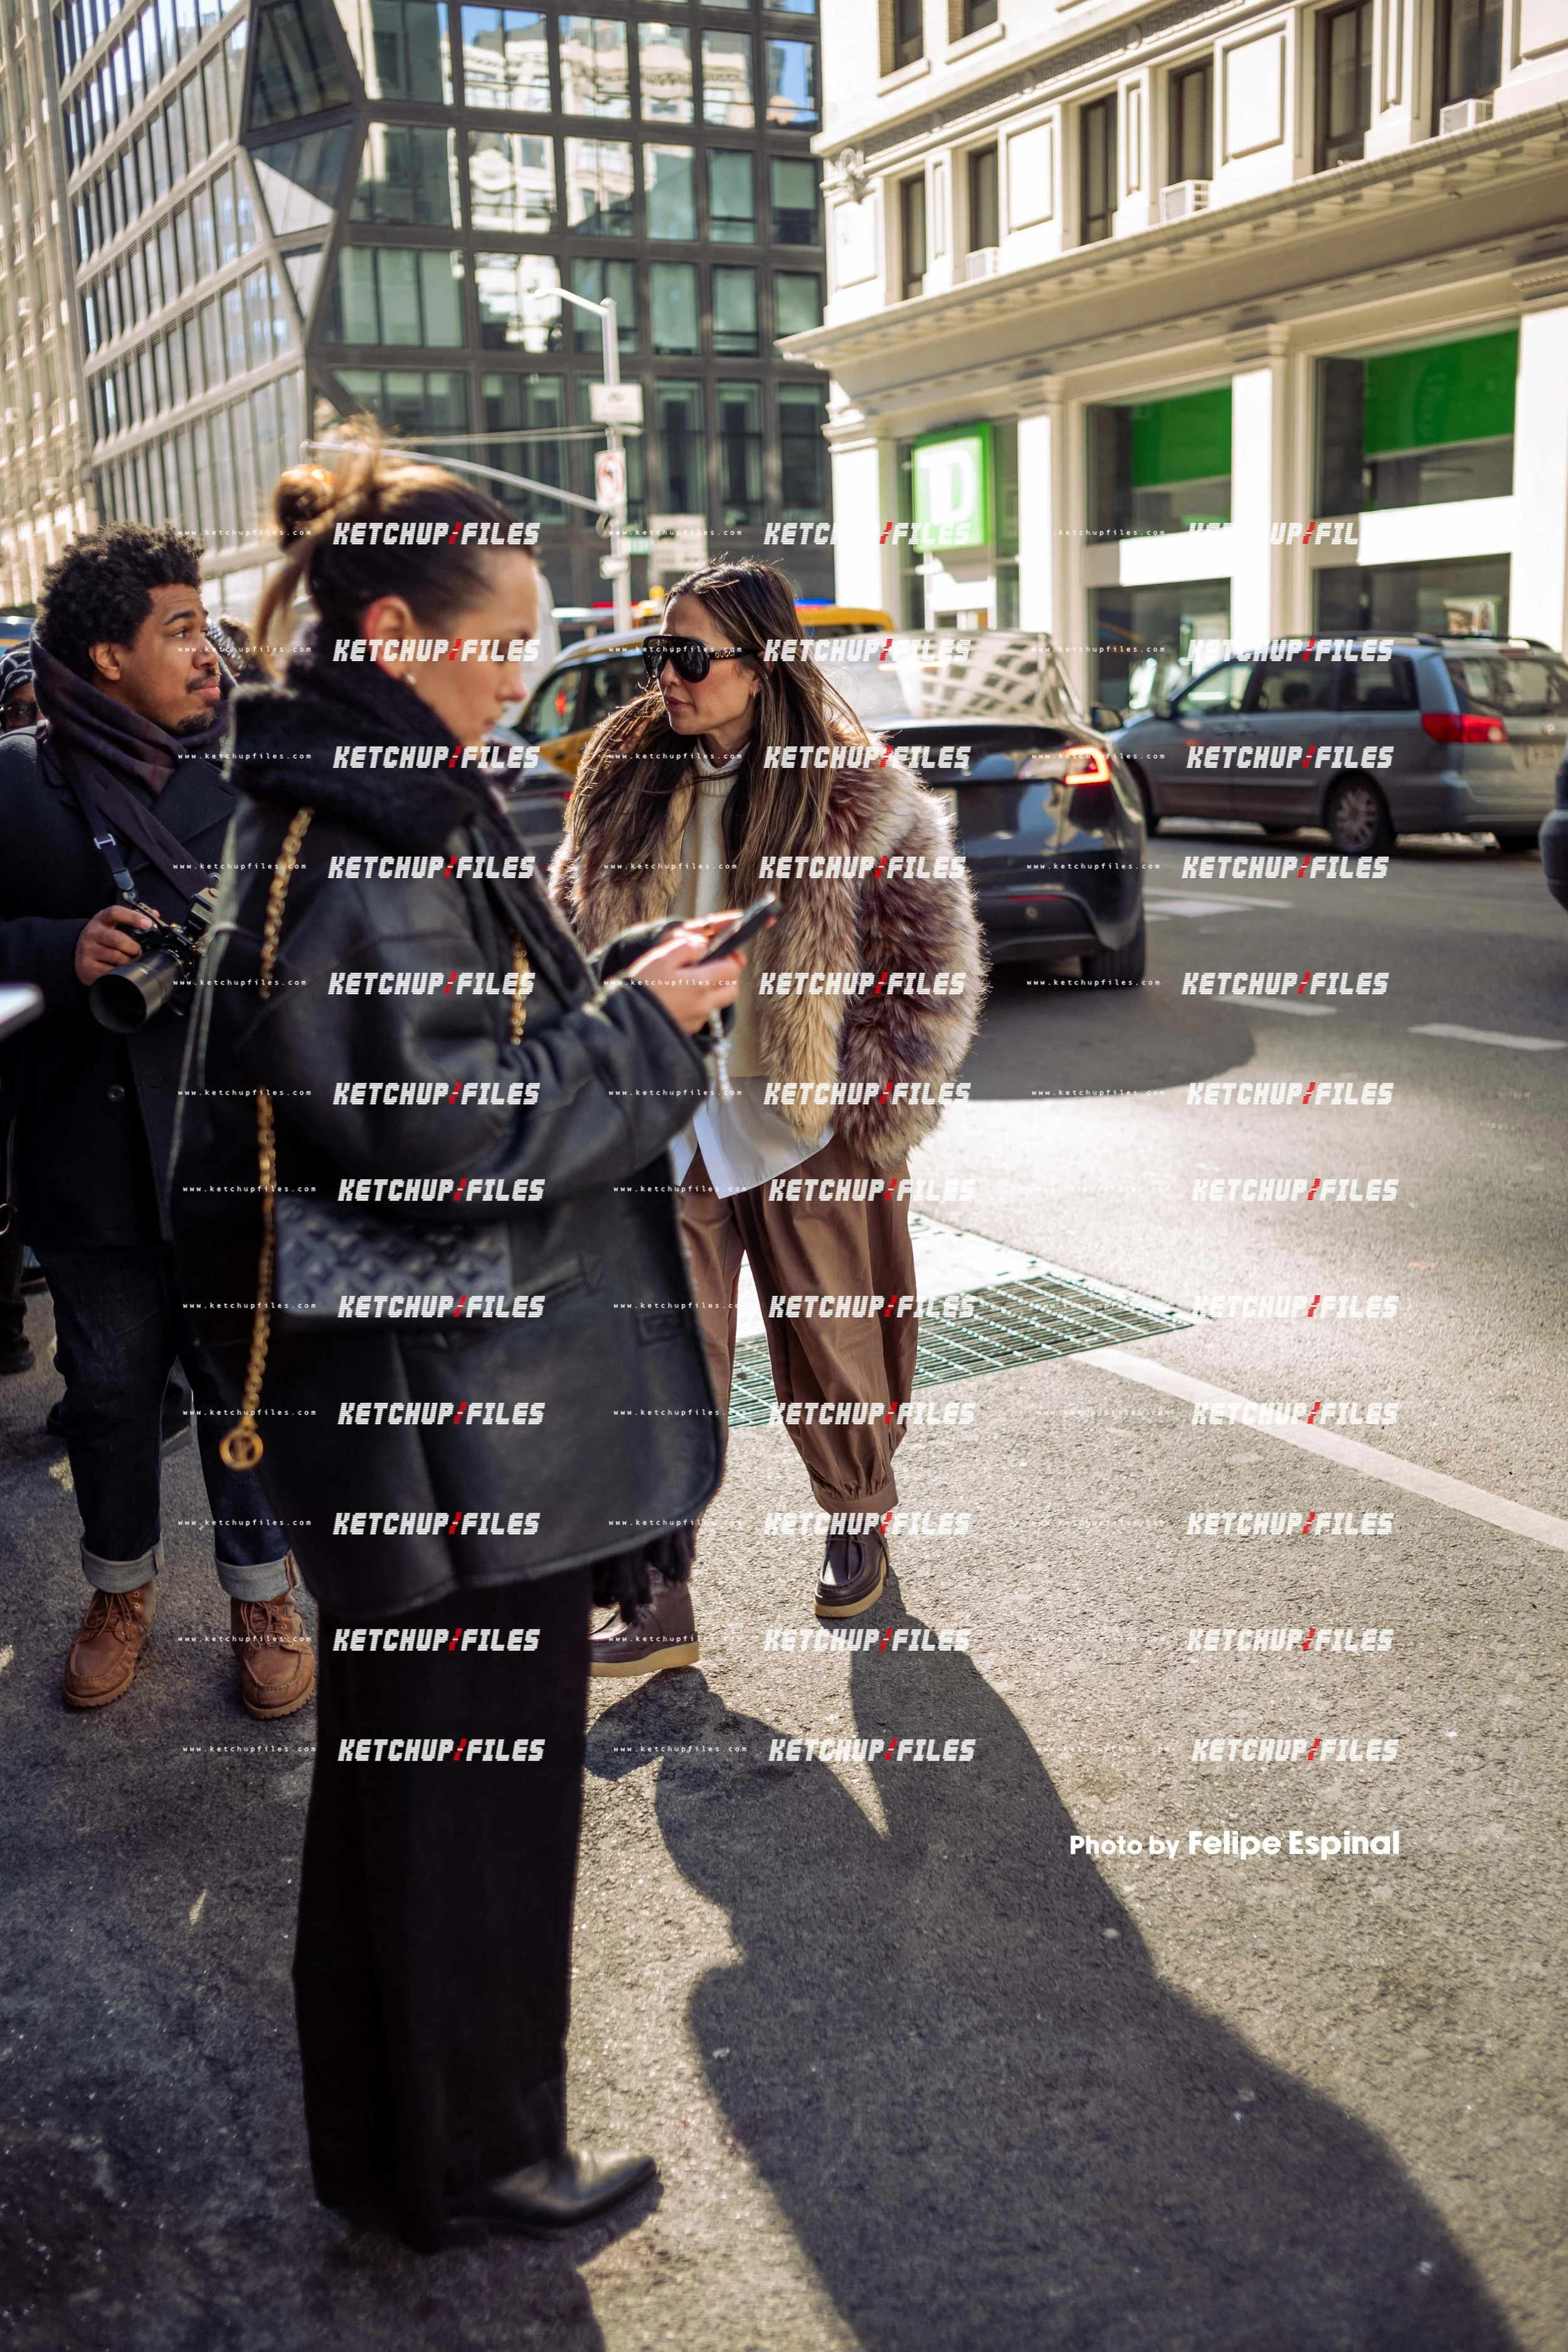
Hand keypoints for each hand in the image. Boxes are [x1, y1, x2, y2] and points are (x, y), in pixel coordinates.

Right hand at [75, 904, 155, 984]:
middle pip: (118, 939)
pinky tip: (121, 970)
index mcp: (101, 919)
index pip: (115, 913)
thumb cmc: (104, 939)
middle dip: (134, 947)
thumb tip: (155, 916)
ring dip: (129, 961)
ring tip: (130, 960)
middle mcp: (91, 933)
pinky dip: (121, 972)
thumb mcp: (114, 925)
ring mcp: (87, 950)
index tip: (148, 924)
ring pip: (116, 957)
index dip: (133, 917)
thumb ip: (133, 919)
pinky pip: (110, 971)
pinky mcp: (86, 966)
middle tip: (139, 951)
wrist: (80, 954)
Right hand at [626, 922, 742, 1036]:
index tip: (718, 954)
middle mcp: (704, 1005)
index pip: (732, 970)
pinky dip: (698, 1005)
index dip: (728, 959)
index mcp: (700, 984)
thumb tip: (704, 946)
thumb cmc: (642, 985)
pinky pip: (702, 1016)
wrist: (625, 1017)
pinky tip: (679, 999)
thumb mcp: (661, 957)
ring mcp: (697, 1020)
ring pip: (717, 1004)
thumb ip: (687, 947)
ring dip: (712, 992)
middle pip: (732, 990)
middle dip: (726, 978)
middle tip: (709, 968)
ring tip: (690, 983)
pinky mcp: (688, 1030)